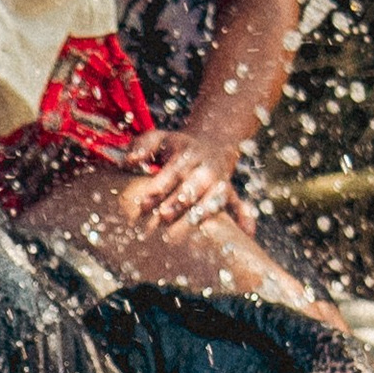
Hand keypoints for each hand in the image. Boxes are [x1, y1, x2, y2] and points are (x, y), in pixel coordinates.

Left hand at [120, 124, 244, 230]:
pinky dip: (245, 219)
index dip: (160, 185)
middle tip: (163, 216)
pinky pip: (240, 206)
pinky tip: (246, 234)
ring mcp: (220, 182)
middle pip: (194, 186)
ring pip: (215, 198)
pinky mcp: (230, 194)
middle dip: (180, 201)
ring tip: (190, 229)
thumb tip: (127, 160)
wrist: (212, 144)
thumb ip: (141, 146)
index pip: (173, 171)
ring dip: (203, 213)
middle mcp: (206, 169)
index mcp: (187, 154)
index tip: (145, 201)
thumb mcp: (158, 138)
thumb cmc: (176, 147)